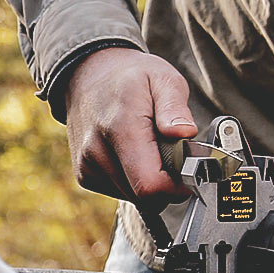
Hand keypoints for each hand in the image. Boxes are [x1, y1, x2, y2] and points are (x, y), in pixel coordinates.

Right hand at [65, 47, 198, 208]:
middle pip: (145, 197)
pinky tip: (134, 155)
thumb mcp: (163, 78)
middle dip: (167, 182)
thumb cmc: (129, 77)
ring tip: (151, 149)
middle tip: (172, 153)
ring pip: (135, 198)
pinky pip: (122, 193)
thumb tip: (185, 133)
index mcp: (120, 128)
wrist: (87, 74)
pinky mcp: (85, 176)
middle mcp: (98, 152)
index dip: (177, 186)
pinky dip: (135, 181)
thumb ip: (175, 107)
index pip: (150, 185)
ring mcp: (88, 167)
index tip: (188, 170)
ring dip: (151, 181)